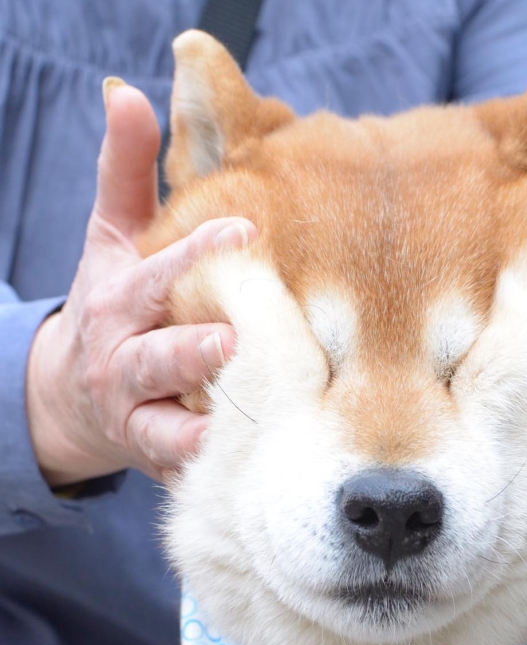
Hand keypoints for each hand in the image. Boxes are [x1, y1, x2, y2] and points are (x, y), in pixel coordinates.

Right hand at [25, 80, 256, 486]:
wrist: (76, 396)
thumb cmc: (114, 307)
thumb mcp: (113, 241)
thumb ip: (126, 172)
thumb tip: (127, 89)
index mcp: (123, 300)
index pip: (160, 272)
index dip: (198, 252)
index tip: (246, 229)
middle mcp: (125, 358)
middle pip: (156, 353)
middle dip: (190, 348)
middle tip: (234, 340)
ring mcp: (137, 412)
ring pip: (164, 420)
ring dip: (199, 421)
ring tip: (240, 418)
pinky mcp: (154, 454)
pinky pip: (181, 465)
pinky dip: (205, 468)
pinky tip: (248, 469)